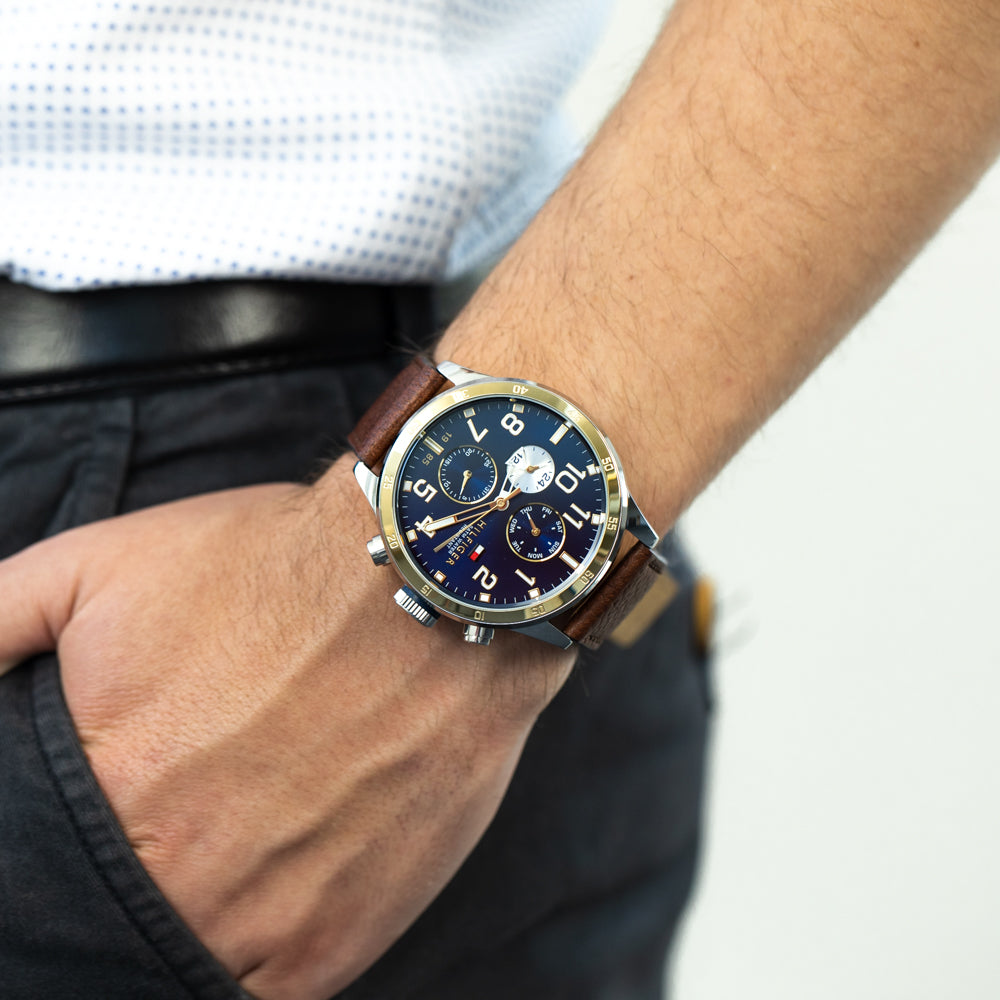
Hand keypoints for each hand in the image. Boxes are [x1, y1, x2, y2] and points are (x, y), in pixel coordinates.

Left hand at [0, 457, 572, 999]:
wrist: (430, 581)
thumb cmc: (273, 565)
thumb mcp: (103, 563)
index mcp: (105, 793)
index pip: (37, 887)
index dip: (62, 861)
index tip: (102, 822)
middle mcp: (176, 875)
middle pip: (111, 930)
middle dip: (127, 887)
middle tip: (169, 833)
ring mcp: (265, 917)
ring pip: (184, 969)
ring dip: (187, 930)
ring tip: (218, 864)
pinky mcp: (341, 937)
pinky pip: (264, 995)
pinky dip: (249, 961)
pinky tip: (263, 897)